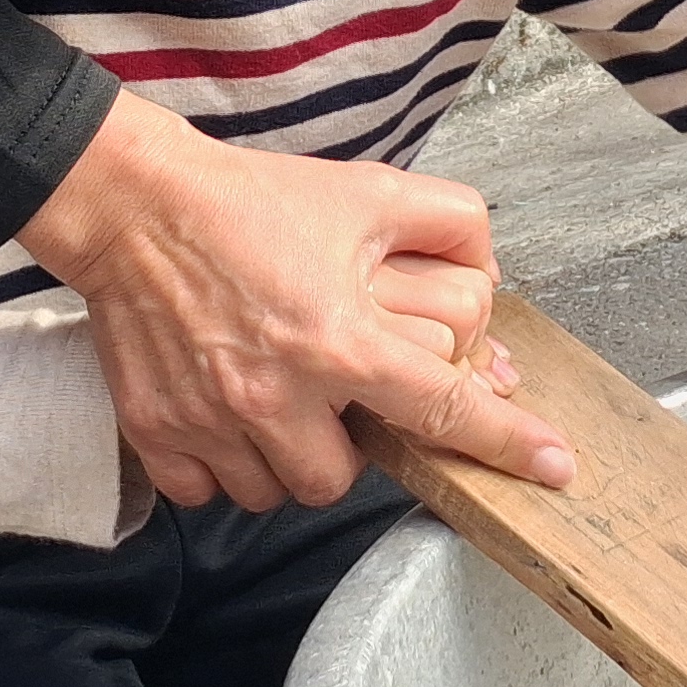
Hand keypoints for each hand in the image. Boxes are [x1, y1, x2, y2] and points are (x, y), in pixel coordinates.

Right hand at [17, 88, 569, 510]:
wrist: (133, 204)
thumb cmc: (249, 203)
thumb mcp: (366, 193)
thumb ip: (448, 225)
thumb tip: (491, 280)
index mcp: (339, 341)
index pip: (442, 410)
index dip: (505, 444)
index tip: (552, 468)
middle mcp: (276, 393)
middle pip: (343, 479)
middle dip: (346, 445)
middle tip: (328, 396)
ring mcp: (211, 419)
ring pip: (275, 493)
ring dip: (284, 460)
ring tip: (274, 399)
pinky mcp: (157, 431)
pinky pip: (207, 493)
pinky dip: (221, 467)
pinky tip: (225, 415)